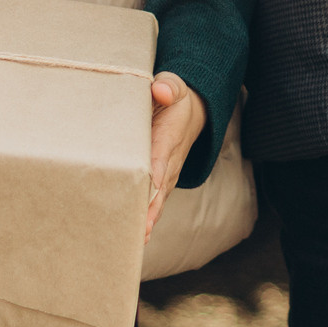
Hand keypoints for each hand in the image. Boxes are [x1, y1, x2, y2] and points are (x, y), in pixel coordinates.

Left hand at [143, 73, 205, 237]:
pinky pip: (154, 201)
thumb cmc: (175, 99)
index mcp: (169, 137)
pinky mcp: (162, 181)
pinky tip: (136, 237)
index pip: (161, 159)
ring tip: (134, 240)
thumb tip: (161, 91)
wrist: (193, 112)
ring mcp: (168, 174)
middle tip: (139, 230)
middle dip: (150, 209)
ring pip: (158, 200)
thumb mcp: (175, 87)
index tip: (148, 192)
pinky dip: (146, 219)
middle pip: (160, 189)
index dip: (154, 175)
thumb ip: (169, 86)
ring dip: (148, 220)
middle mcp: (171, 162)